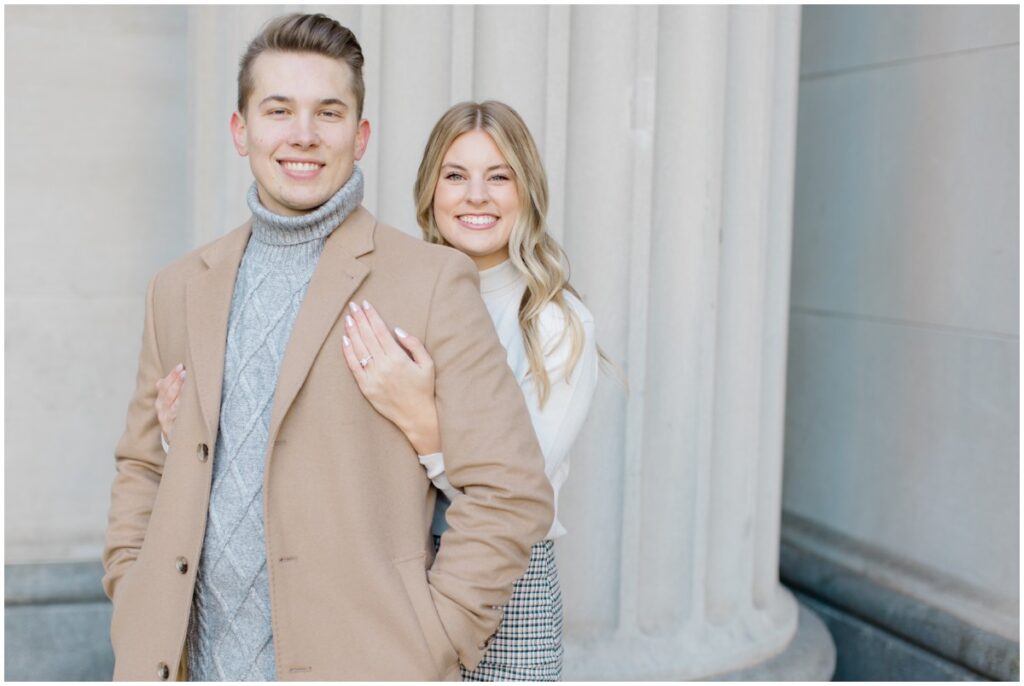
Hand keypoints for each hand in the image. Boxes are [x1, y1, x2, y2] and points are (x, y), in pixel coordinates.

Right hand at [155, 363, 184, 444]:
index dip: (171, 376)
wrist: (179, 446)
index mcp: (160, 404)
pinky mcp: (173, 431)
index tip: (181, 365)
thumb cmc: (177, 423)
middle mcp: (161, 412)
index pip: (163, 386)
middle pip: (168, 393)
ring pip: (173, 404)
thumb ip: (166, 395)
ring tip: (189, 381)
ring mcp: (167, 422)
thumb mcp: (169, 409)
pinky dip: (183, 406)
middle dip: (177, 381)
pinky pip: (178, 416)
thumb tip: (159, 381)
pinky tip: (190, 399)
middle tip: (186, 371)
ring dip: (180, 391)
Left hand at [341, 300, 440, 454]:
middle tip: (352, 305)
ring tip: (348, 318)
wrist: (416, 416)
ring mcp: (373, 377)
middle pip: (367, 336)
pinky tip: (344, 340)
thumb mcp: (427, 364)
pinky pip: (354, 366)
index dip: (372, 316)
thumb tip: (397, 330)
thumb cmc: (424, 389)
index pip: (380, 331)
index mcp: (398, 358)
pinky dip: (348, 352)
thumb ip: (414, 344)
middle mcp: (383, 365)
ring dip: (352, 331)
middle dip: (359, 319)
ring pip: (359, 349)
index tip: (366, 304)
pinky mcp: (366, 387)